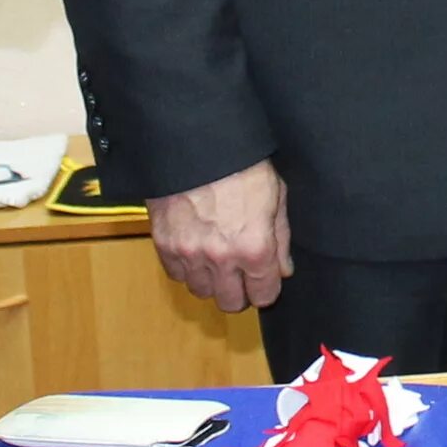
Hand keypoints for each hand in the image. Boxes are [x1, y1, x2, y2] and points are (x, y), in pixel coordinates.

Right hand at [149, 160, 291, 311]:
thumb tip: (282, 269)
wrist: (198, 143)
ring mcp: (189, 253)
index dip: (266, 288)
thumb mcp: (276, 195)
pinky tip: (196, 248)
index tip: (263, 278)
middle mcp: (221, 258)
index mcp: (255, 248)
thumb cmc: (242, 163)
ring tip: (216, 258)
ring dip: (211, 280)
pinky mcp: (164, 244)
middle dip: (239, 291)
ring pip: (201, 291)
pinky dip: (186, 268)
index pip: (263, 296)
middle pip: (230, 303)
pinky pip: (176, 274)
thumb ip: (281, 238)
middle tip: (240, 272)